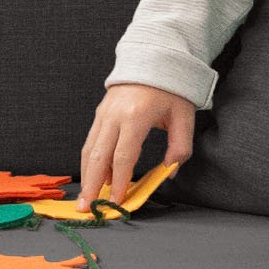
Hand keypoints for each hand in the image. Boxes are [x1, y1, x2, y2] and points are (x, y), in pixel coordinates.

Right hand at [79, 82, 195, 207]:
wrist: (154, 59)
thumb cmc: (172, 90)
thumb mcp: (184, 117)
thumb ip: (180, 148)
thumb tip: (168, 173)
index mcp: (136, 116)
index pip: (123, 156)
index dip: (119, 182)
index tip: (117, 202)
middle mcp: (114, 116)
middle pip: (98, 157)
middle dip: (92, 185)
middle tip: (88, 208)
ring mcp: (103, 114)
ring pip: (89, 150)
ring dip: (86, 176)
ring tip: (85, 199)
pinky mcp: (99, 114)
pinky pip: (90, 142)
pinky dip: (89, 163)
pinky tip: (93, 179)